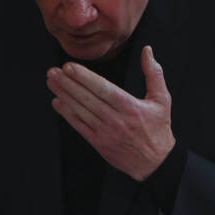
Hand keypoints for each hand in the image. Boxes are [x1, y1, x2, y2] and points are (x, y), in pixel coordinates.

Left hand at [47, 45, 173, 180]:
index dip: (85, 78)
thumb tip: (147, 51)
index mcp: (131, 107)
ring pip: (81, 111)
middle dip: (68, 84)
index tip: (69, 67)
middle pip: (88, 99)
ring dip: (64, 95)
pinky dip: (67, 114)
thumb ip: (154, 73)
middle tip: (53, 71)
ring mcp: (105, 133)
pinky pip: (79, 126)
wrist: (154, 163)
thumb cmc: (157, 129)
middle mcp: (116, 120)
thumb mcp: (162, 99)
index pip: (103, 89)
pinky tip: (58, 102)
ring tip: (52, 82)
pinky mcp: (98, 143)